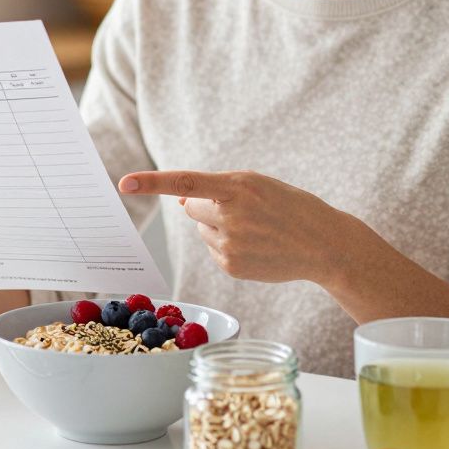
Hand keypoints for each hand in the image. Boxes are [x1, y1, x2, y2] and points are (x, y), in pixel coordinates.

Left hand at [119, 170, 354, 285]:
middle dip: (207, 207)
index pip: (186, 182)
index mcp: (239, 188)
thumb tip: (182, 198)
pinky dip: (227, 246)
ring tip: (255, 230)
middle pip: (192, 208)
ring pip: (203, 230)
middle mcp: (231, 216)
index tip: (124, 183)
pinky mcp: (231, 266)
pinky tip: (255, 246)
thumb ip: (217, 188)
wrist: (324, 244)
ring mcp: (230, 244)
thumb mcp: (258, 185)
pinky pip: (213, 250)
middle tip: (243, 210)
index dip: (152, 182)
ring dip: (219, 227)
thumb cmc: (290, 207)